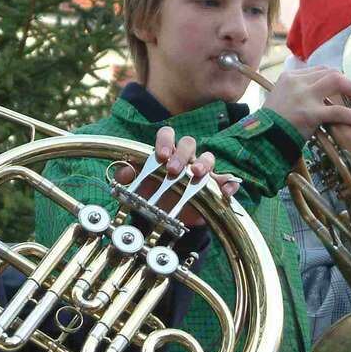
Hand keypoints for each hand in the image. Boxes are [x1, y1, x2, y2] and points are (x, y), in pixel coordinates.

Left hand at [114, 126, 240, 227]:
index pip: (167, 135)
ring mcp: (201, 171)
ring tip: (197, 173)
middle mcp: (185, 158)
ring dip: (204, 163)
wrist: (167, 217)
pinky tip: (226, 190)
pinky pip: (225, 180)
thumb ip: (129, 176)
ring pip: (208, 157)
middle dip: (181, 154)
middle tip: (174, 170)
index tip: (160, 155)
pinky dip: (228, 183)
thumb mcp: (138, 186)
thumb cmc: (153, 194)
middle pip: (188, 143)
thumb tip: (122, 172)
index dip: (164, 140)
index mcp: (166, 152)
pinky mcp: (213, 187)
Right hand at [262, 66, 350, 138]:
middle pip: (330, 72)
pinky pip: (338, 111)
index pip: (318, 71)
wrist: (260, 139)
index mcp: (288, 77)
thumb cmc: (269, 124)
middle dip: (347, 82)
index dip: (333, 78)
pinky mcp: (310, 114)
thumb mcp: (279, 100)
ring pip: (337, 82)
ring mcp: (304, 97)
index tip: (341, 87)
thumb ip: (295, 94)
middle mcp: (297, 82)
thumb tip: (316, 98)